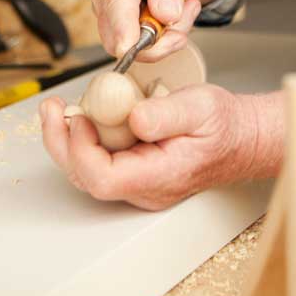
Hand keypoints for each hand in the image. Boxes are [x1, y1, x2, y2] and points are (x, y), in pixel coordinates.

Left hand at [39, 85, 283, 210]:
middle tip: (52, 109)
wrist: (242, 138)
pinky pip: (100, 161)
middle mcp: (144, 188)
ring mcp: (138, 183)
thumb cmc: (225, 126)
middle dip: (61, 142)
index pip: (103, 178)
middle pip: (86, 178)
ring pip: (88, 172)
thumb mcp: (201, 107)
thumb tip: (133, 118)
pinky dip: (85, 138)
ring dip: (68, 139)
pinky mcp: (135, 170)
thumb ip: (166, 114)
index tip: (82, 116)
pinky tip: (83, 115)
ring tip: (60, 109)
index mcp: (160, 177)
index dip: (82, 149)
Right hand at [89, 0, 222, 62]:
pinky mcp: (119, 25)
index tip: (132, 46)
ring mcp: (110, 12)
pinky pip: (143, 46)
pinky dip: (165, 38)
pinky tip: (175, 14)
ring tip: (186, 6)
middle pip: (120, 38)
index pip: (114, 6)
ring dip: (168, 36)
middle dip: (160, 39)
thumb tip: (165, 15)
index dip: (122, 31)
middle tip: (186, 14)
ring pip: (135, 46)